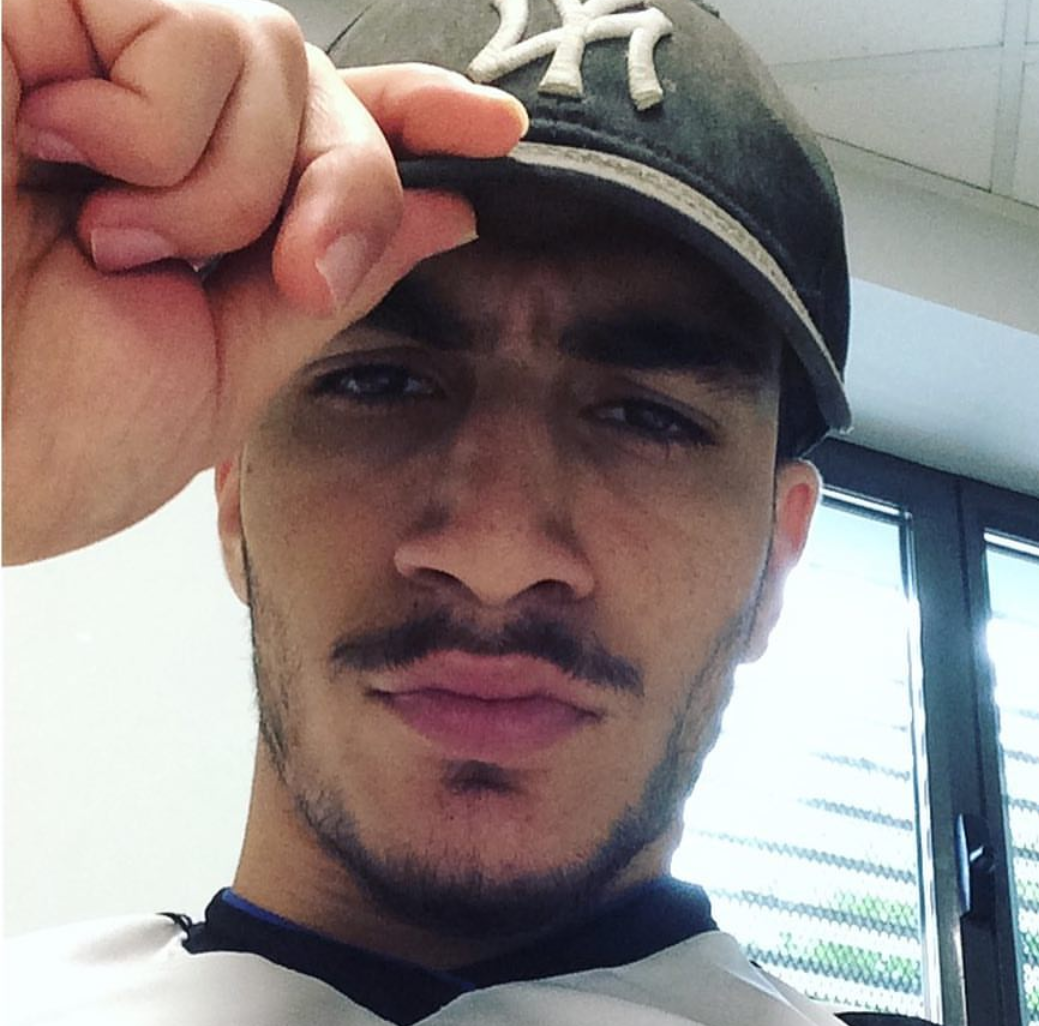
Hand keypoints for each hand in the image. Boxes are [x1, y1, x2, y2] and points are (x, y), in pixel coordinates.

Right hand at [2, 0, 526, 563]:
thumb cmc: (44, 434)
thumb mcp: (226, 365)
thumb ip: (329, 278)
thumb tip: (445, 210)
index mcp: (177, 195)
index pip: (314, 124)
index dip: (404, 114)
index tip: (492, 132)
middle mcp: (131, 110)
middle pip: (311, 81)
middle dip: (325, 191)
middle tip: (243, 271)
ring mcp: (79, 50)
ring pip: (265, 47)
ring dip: (220, 185)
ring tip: (111, 240)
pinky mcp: (32, 6)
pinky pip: (189, 27)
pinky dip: (158, 131)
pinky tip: (58, 164)